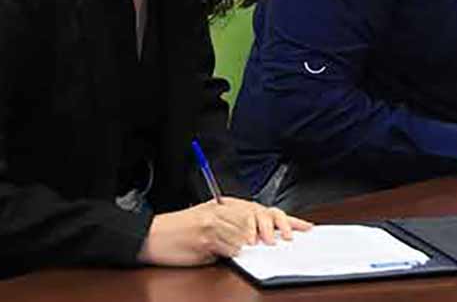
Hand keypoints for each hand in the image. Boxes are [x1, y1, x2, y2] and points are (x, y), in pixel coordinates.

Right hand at [138, 197, 311, 265]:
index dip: (286, 219)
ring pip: (247, 229)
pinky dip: (236, 249)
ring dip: (252, 242)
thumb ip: (233, 228)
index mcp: (225, 205)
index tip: (304, 228)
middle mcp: (221, 209)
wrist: (152, 236)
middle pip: (259, 215)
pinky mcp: (205, 235)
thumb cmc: (180, 233)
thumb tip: (260, 240)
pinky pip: (229, 243)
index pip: (263, 208)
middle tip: (281, 241)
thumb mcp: (210, 225)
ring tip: (255, 247)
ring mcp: (214, 221)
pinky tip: (236, 252)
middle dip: (274, 228)